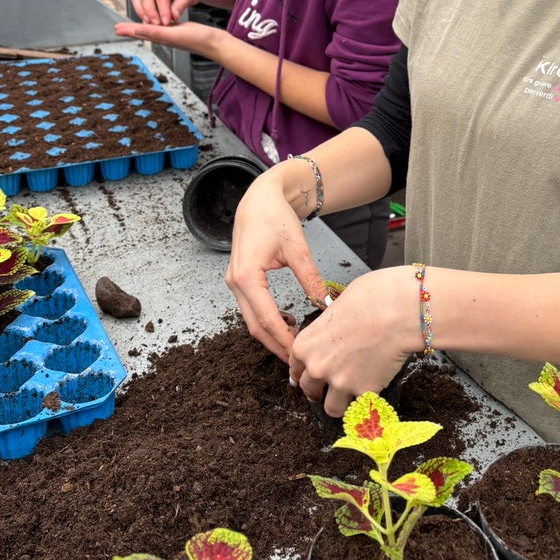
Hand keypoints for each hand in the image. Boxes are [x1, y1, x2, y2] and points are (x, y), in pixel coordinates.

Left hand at [114, 16, 227, 59]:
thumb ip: (155, 32)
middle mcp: (165, 37)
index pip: (141, 33)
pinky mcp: (180, 30)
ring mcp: (173, 34)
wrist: (215, 43)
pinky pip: (164, 25)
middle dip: (131, 29)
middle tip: (119, 28)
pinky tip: (158, 22)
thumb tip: (137, 30)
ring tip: (134, 25)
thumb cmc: (198, 40)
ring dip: (142, 26)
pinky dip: (157, 23)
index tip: (116, 29)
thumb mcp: (174, 34)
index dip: (128, 31)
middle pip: (144, 32)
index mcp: (161, 38)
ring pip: (153, 29)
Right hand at [127, 0, 208, 25]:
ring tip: (151, 23)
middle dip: (150, 12)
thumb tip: (172, 17)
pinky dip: (140, 10)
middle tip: (157, 24)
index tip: (166, 22)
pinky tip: (148, 20)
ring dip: (142, 12)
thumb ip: (179, 7)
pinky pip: (137, 0)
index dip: (163, 10)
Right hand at [225, 173, 331, 362]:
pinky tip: (287, 322)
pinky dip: (267, 320)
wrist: (260, 198)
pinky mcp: (238, 280)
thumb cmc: (276, 218)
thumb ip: (311, 280)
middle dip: (276, 345)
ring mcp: (233, 282)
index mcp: (247, 276)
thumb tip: (326, 306)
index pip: (267, 319)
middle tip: (298, 360)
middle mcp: (235, 283)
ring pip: (251, 320)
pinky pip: (250, 309)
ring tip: (296, 343)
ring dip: (271, 334)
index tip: (301, 353)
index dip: (284, 340)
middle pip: (255, 326)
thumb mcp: (297, 249)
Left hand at [288, 270, 415, 416]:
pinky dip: (367, 400)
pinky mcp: (364, 392)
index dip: (304, 371)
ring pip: (332, 408)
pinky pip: (362, 406)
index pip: (296, 367)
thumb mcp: (337, 307)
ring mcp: (340, 383)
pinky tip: (375, 388)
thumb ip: (329, 328)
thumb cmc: (370, 298)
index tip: (312, 375)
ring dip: (340, 402)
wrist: (398, 311)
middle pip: (309, 390)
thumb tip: (337, 331)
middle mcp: (317, 367)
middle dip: (319, 389)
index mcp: (306, 344)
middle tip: (332, 386)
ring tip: (351, 395)